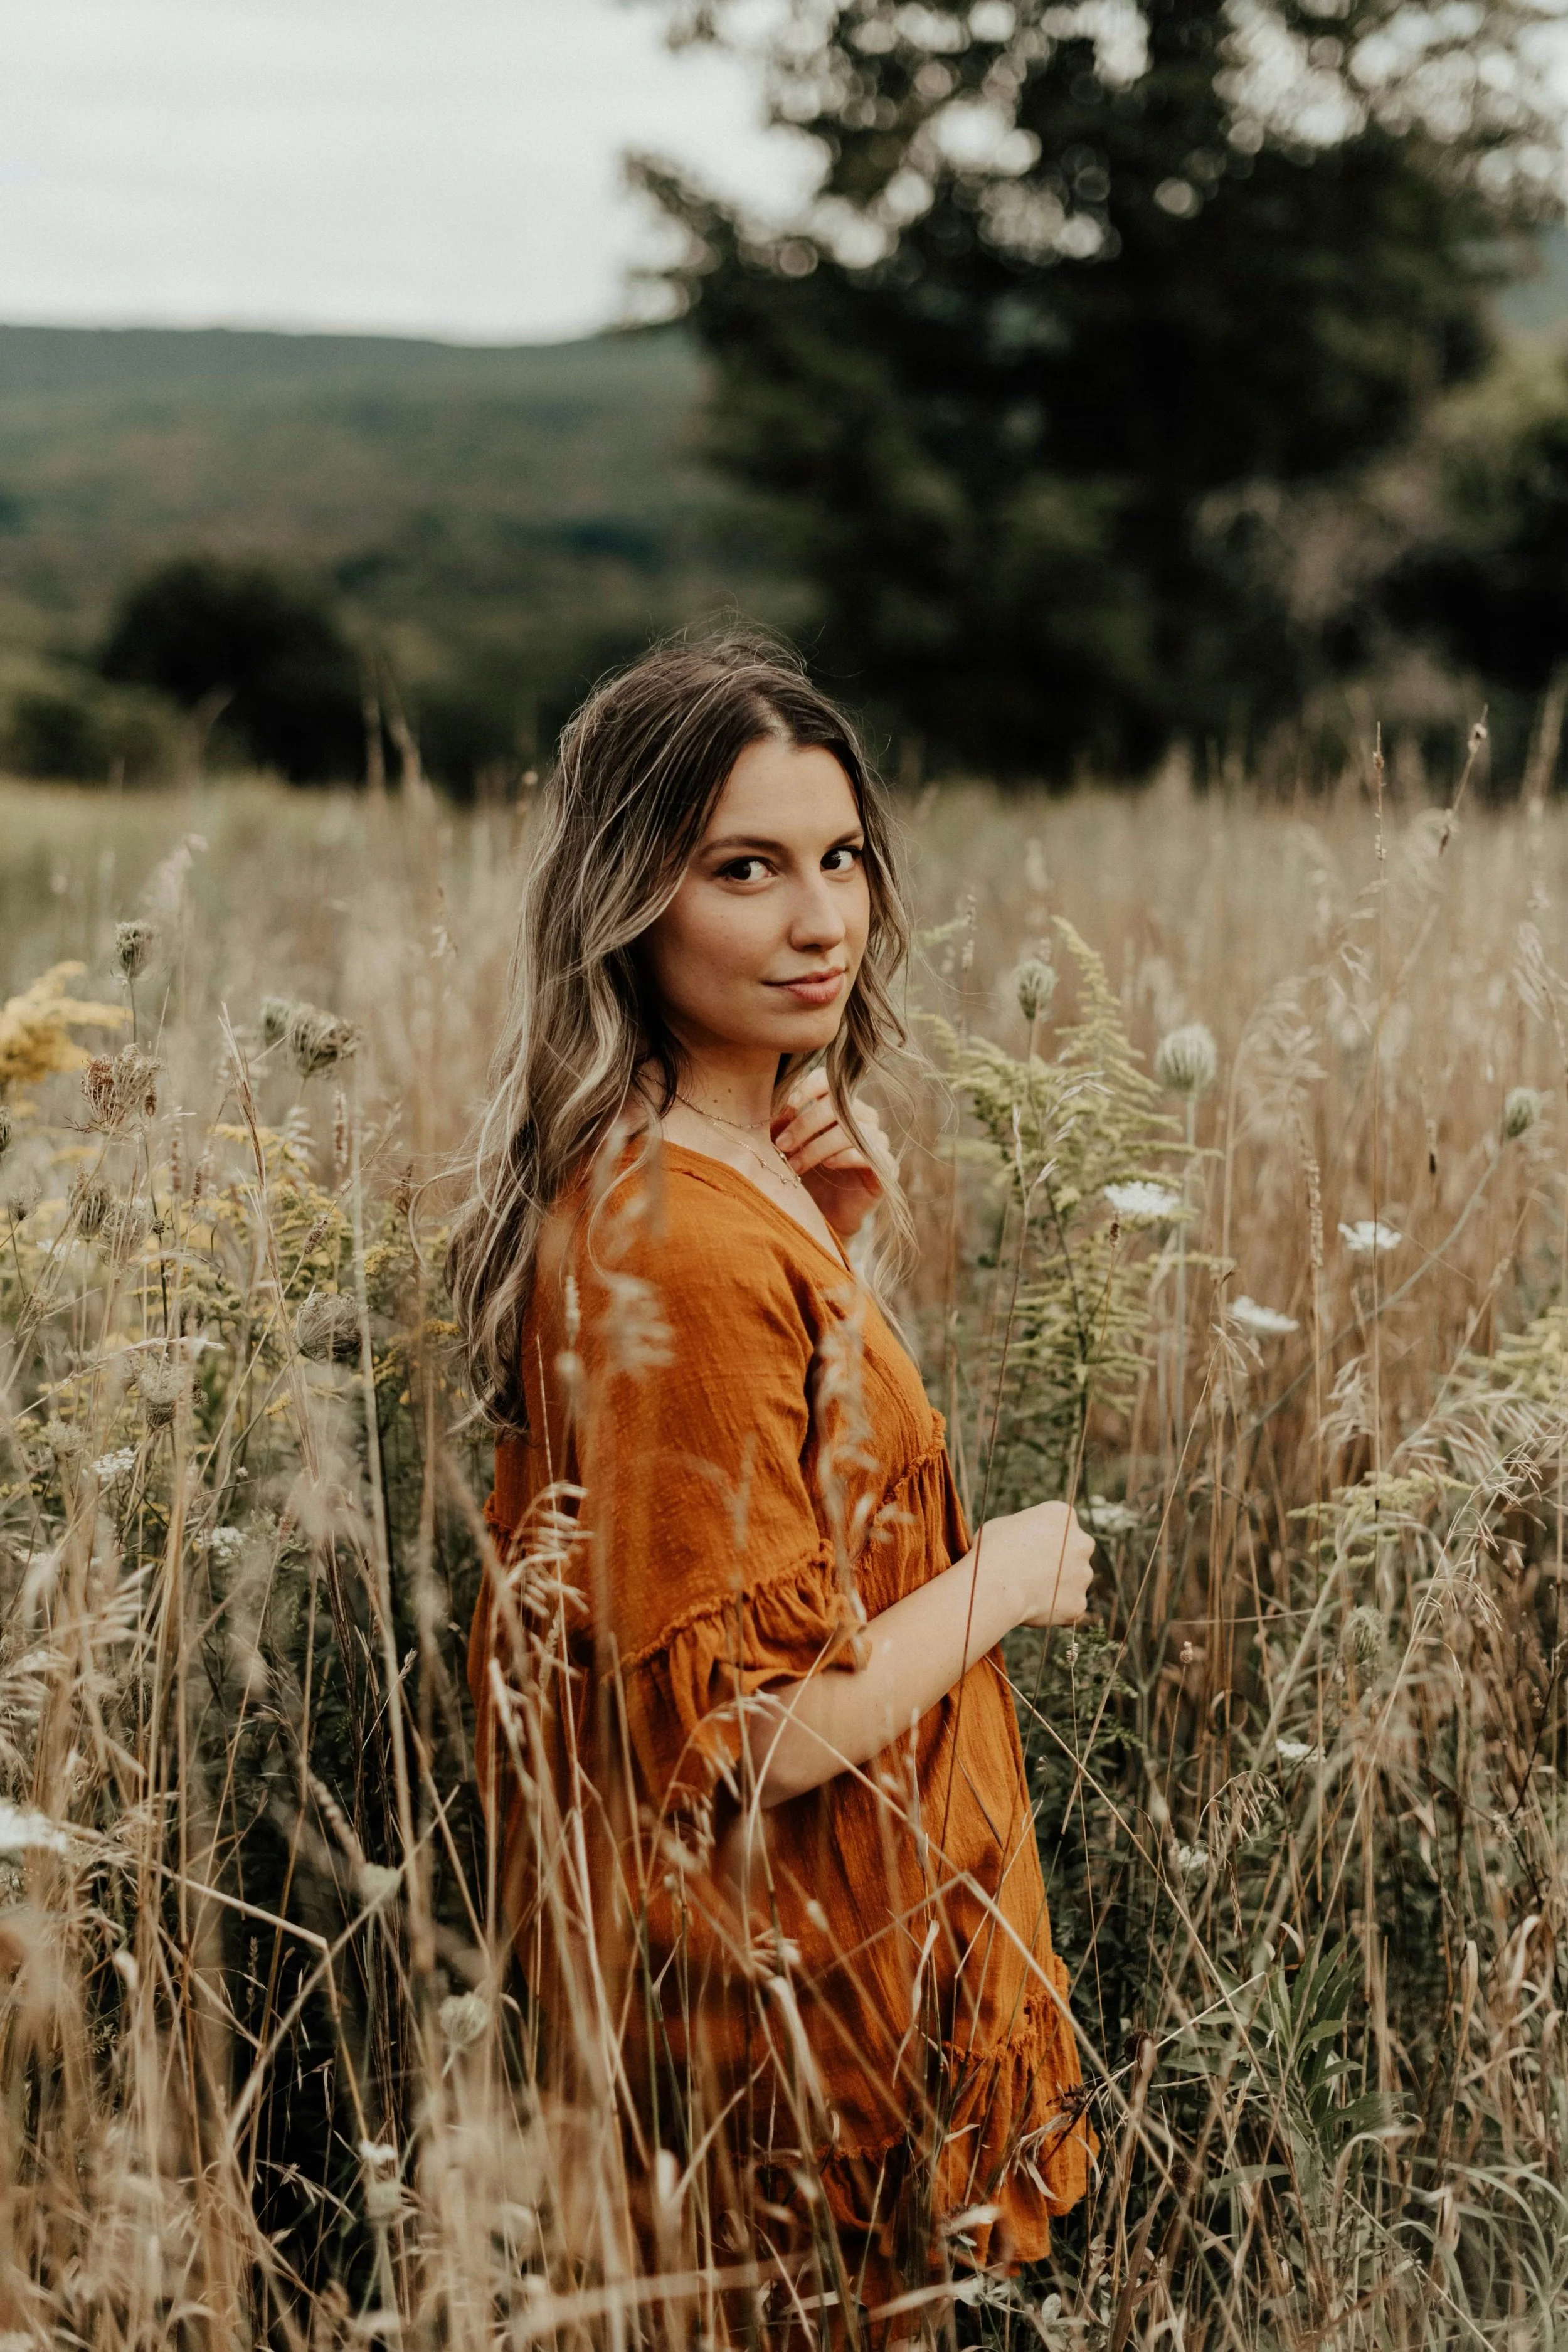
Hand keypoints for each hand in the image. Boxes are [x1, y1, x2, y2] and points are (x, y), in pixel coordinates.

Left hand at [772, 1068, 894, 1240]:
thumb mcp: (787, 1148)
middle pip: (839, 1104)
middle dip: (805, 1124)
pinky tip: (827, 1165)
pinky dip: (845, 1157)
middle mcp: (863, 1118)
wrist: (822, 1215)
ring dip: (818, 1145)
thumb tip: (780, 1107)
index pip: (830, 1081)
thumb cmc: (804, 1175)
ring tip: (795, 1165)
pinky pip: (869, 1153)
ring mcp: (877, 1142)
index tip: (788, 1105)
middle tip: (782, 1145)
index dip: (809, 1087)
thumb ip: (783, 1125)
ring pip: (851, 1130)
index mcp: (840, 1105)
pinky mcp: (886, 1168)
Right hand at [980, 1501, 1094, 1630]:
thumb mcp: (1005, 1525)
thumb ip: (1026, 1531)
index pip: (1059, 1525)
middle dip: (1058, 1561)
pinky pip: (1068, 1607)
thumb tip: (1026, 1541)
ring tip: (1026, 1592)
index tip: (1025, 1549)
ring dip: (1057, 1586)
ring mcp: (1084, 1574)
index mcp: (1063, 1515)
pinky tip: (1032, 1608)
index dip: (1041, 1538)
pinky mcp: (1079, 1603)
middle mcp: (1082, 1542)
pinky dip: (1054, 1609)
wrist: (994, 1584)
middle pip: (1073, 1551)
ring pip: (1073, 1581)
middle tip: (1030, 1572)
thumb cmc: (992, 1550)